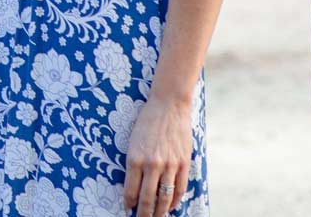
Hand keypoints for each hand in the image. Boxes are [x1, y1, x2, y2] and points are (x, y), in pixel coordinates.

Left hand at [122, 95, 190, 216]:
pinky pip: (179, 189)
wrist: (168, 105)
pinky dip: (174, 201)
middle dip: (143, 214)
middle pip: (147, 199)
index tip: (127, 209)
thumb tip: (134, 184)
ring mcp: (169, 165)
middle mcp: (151, 164)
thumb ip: (134, 162)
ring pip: (164, 198)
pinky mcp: (183, 163)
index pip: (131, 190)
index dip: (129, 203)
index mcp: (134, 158)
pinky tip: (170, 206)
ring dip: (159, 212)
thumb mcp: (133, 140)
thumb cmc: (147, 120)